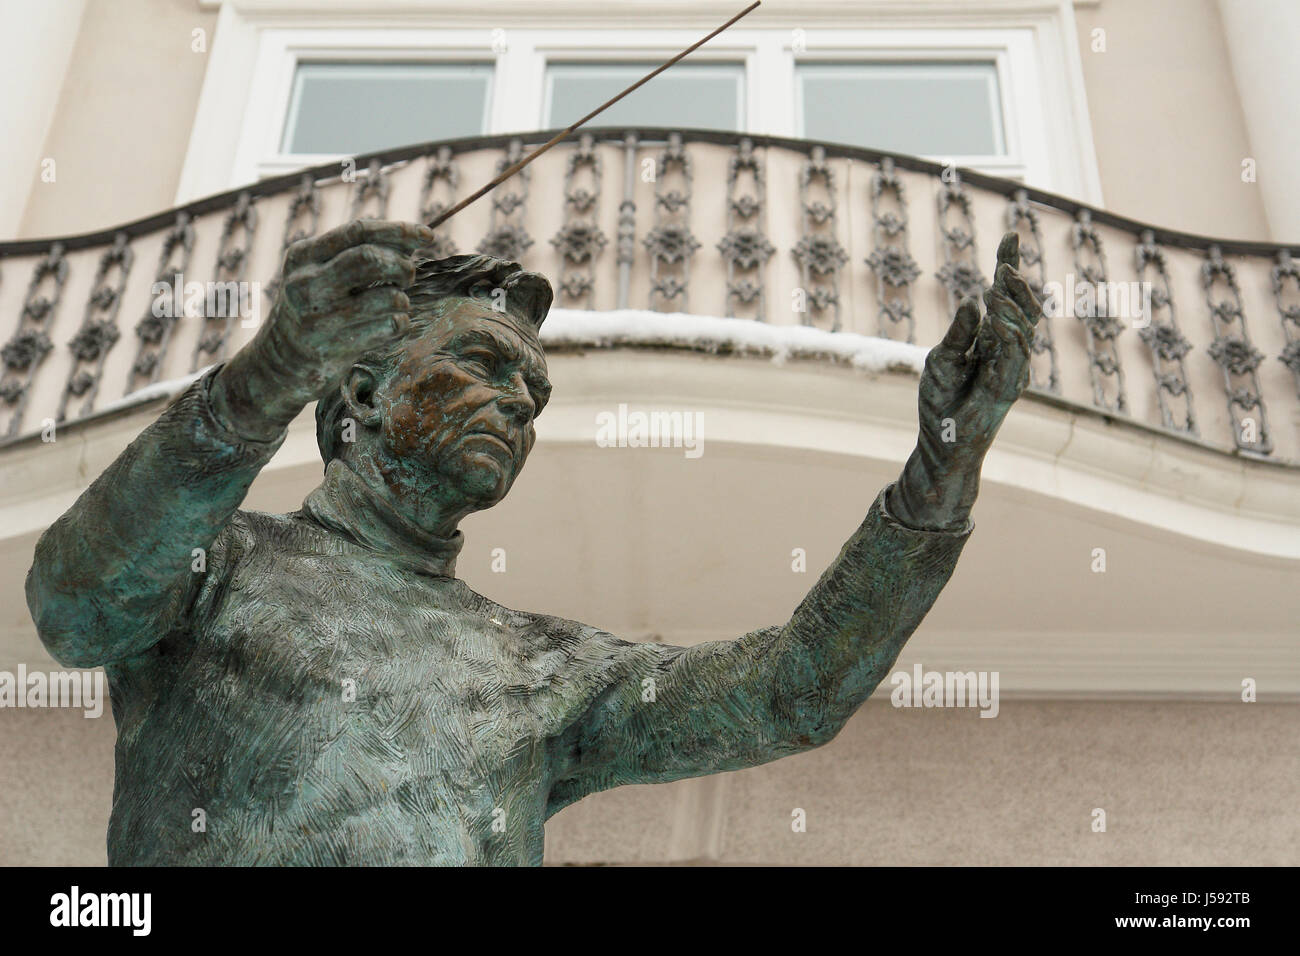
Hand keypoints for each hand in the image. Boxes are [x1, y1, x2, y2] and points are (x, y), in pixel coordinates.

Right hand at [211, 219, 435, 441]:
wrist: (278, 364)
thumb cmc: (313, 312)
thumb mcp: (320, 276)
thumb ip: (355, 256)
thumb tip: (410, 241)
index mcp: (304, 256)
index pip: (358, 231)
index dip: (398, 230)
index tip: (428, 235)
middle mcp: (306, 283)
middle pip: (369, 258)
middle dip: (400, 265)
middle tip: (408, 276)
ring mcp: (318, 317)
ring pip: (385, 297)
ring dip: (403, 299)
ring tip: (399, 304)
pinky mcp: (333, 348)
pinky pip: (386, 328)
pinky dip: (400, 324)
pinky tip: (395, 324)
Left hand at [888, 232, 1042, 530]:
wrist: (941, 440)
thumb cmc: (939, 401)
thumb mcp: (943, 359)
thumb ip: (960, 332)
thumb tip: (974, 300)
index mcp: (989, 338)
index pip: (1003, 296)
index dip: (1008, 264)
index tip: (1011, 233)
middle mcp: (1006, 349)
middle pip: (1024, 306)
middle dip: (1018, 282)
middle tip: (1006, 264)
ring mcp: (1012, 367)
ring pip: (1025, 327)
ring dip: (1014, 305)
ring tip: (998, 284)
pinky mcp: (1011, 386)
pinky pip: (1016, 354)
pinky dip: (1010, 334)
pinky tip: (999, 317)